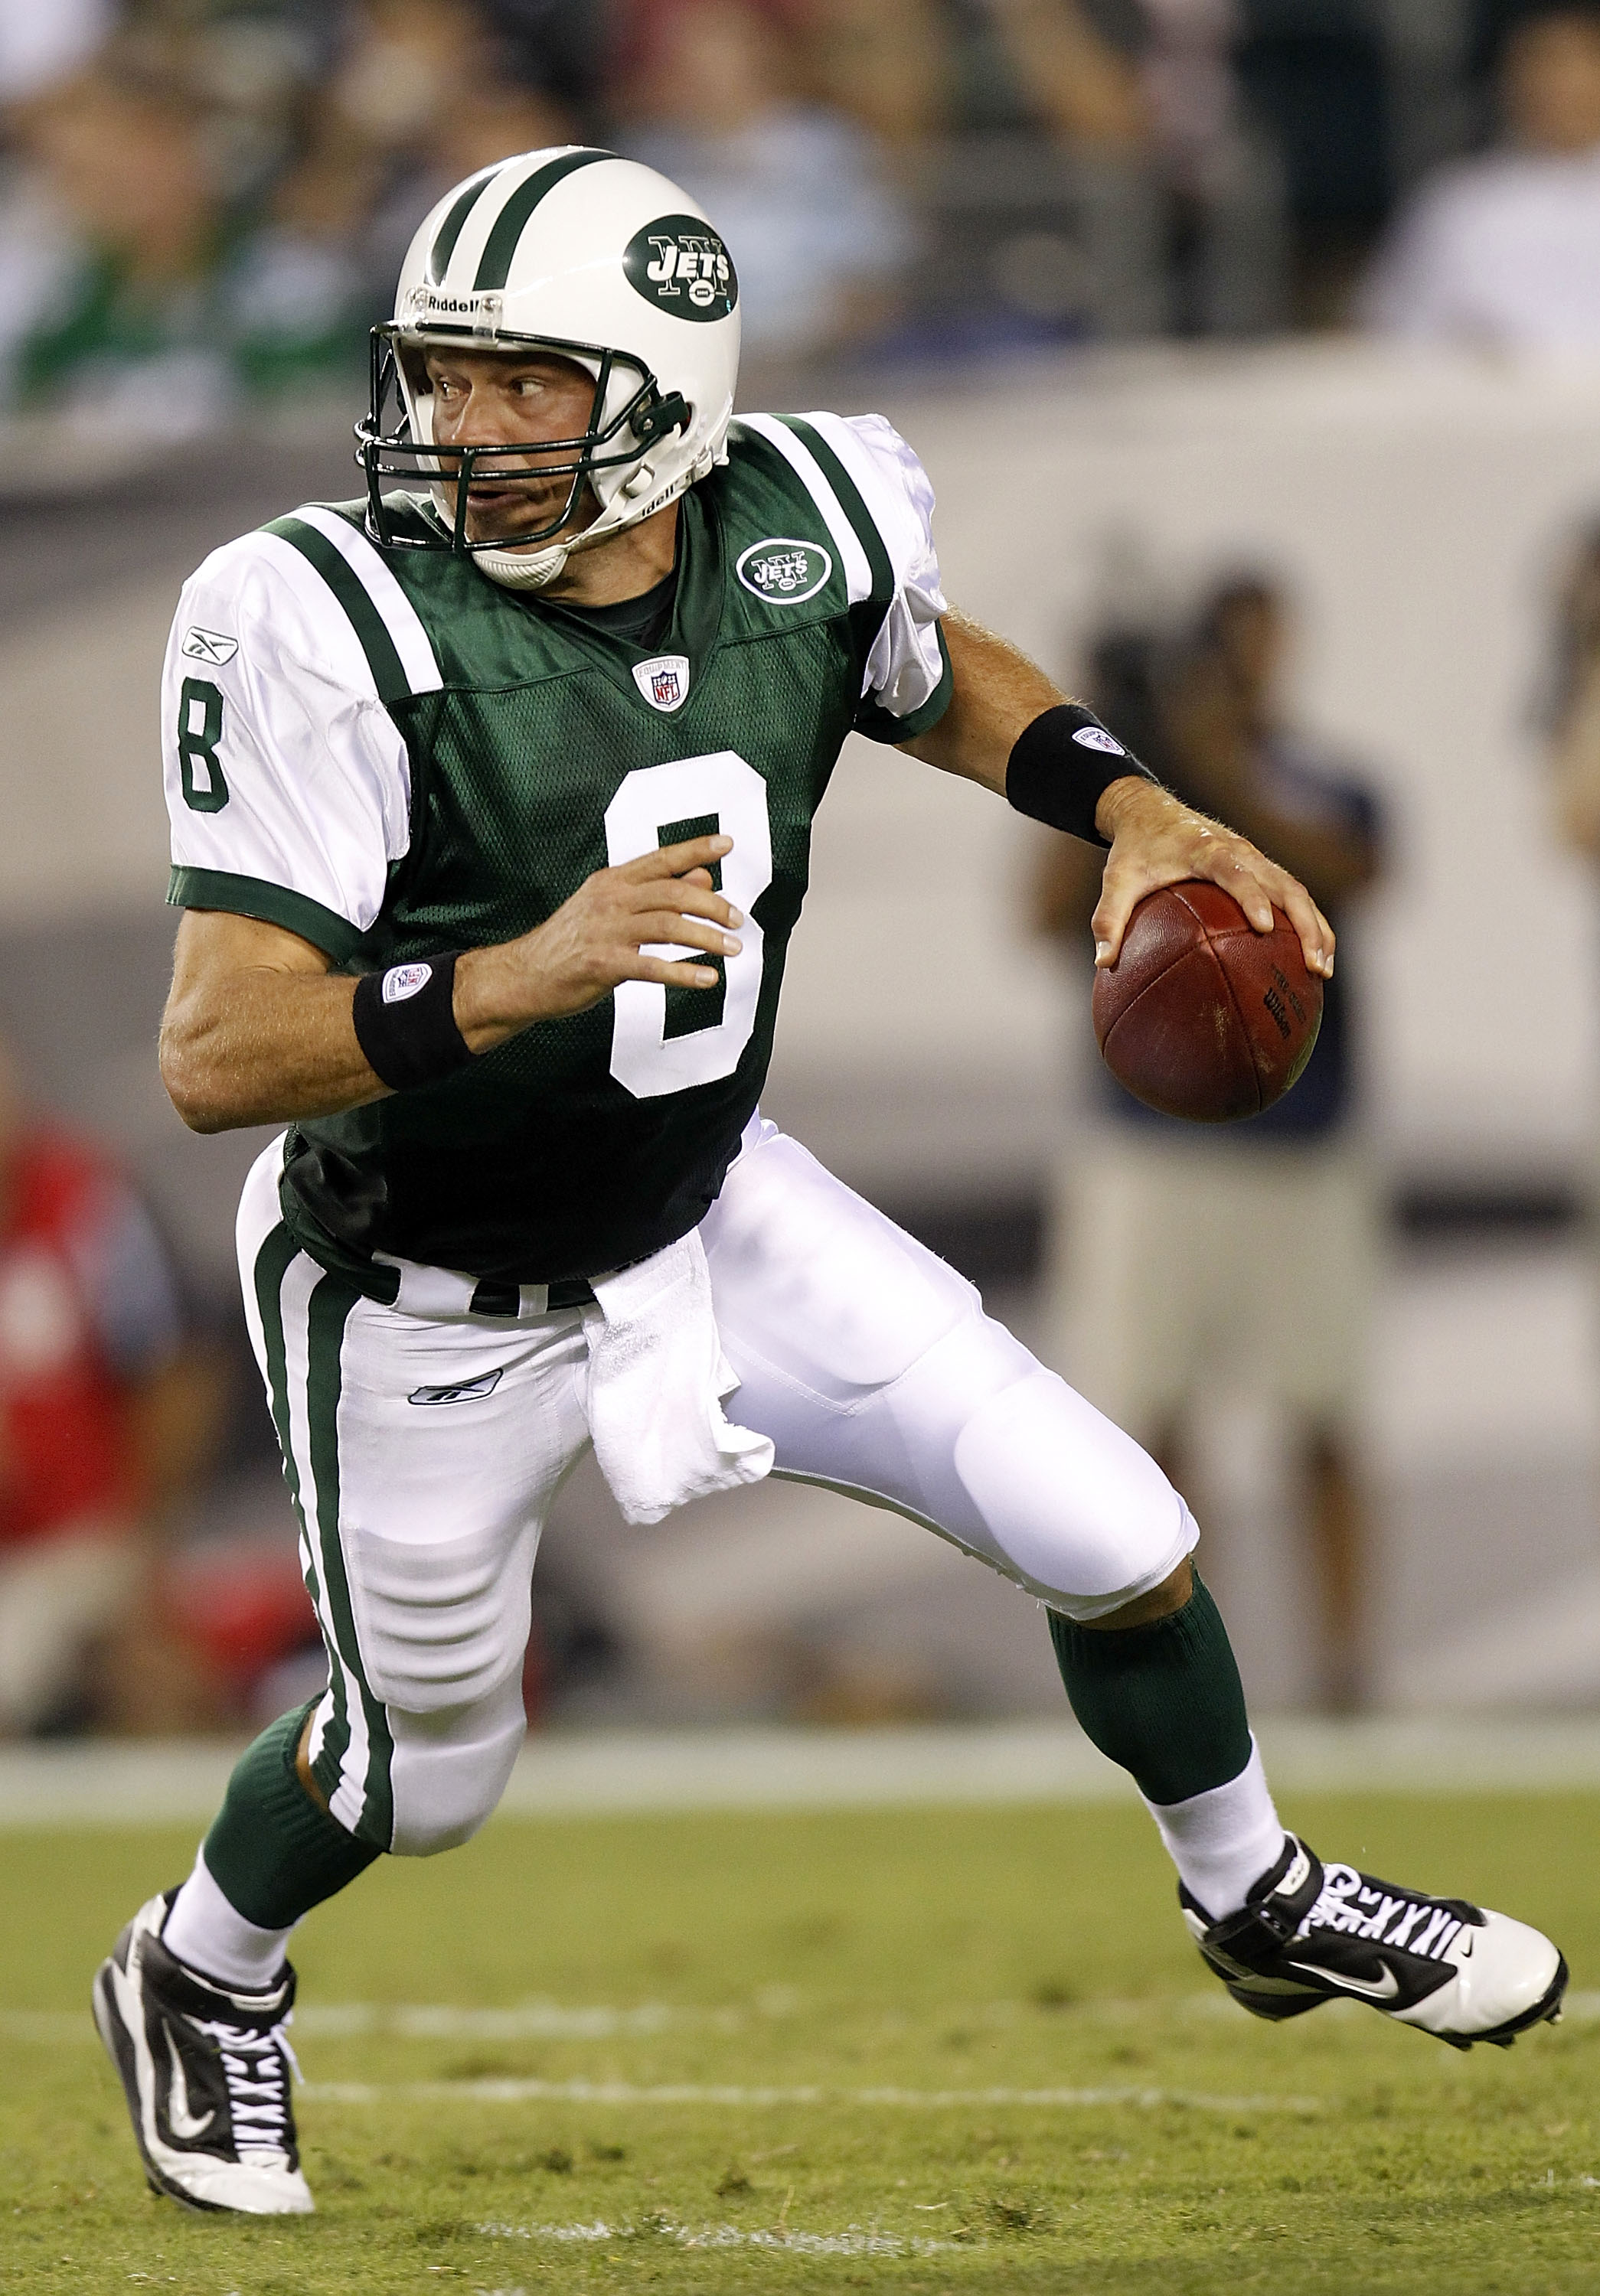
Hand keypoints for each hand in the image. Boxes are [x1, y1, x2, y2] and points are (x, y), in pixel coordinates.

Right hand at [457, 832, 742, 1044]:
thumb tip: (701, 878)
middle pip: (672, 893)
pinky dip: (683, 972)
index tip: (725, 843)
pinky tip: (706, 978)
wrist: (524, 974)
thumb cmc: (571, 942)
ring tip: (732, 949)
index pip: (661, 859)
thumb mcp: (610, 908)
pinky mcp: (603, 964)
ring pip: (668, 927)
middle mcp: (610, 899)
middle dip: (712, 905)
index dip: (695, 849)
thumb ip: (655, 893)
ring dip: (706, 938)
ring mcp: (606, 931)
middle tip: (737, 920)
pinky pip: (652, 966)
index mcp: (612, 881)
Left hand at [1090, 777, 1334, 978]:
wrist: (1150, 812)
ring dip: (1315, 928)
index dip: (1252, 897)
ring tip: (1321, 969)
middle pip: (1285, 885)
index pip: (1237, 872)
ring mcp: (1257, 859)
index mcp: (1209, 850)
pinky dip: (1309, 924)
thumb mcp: (1117, 880)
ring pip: (1298, 892)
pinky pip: (1294, 895)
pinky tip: (1313, 960)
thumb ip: (1108, 918)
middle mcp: (1241, 851)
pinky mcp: (1262, 868)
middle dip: (1303, 923)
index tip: (1263, 926)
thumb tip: (1103, 963)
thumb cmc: (1134, 849)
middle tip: (1311, 964)